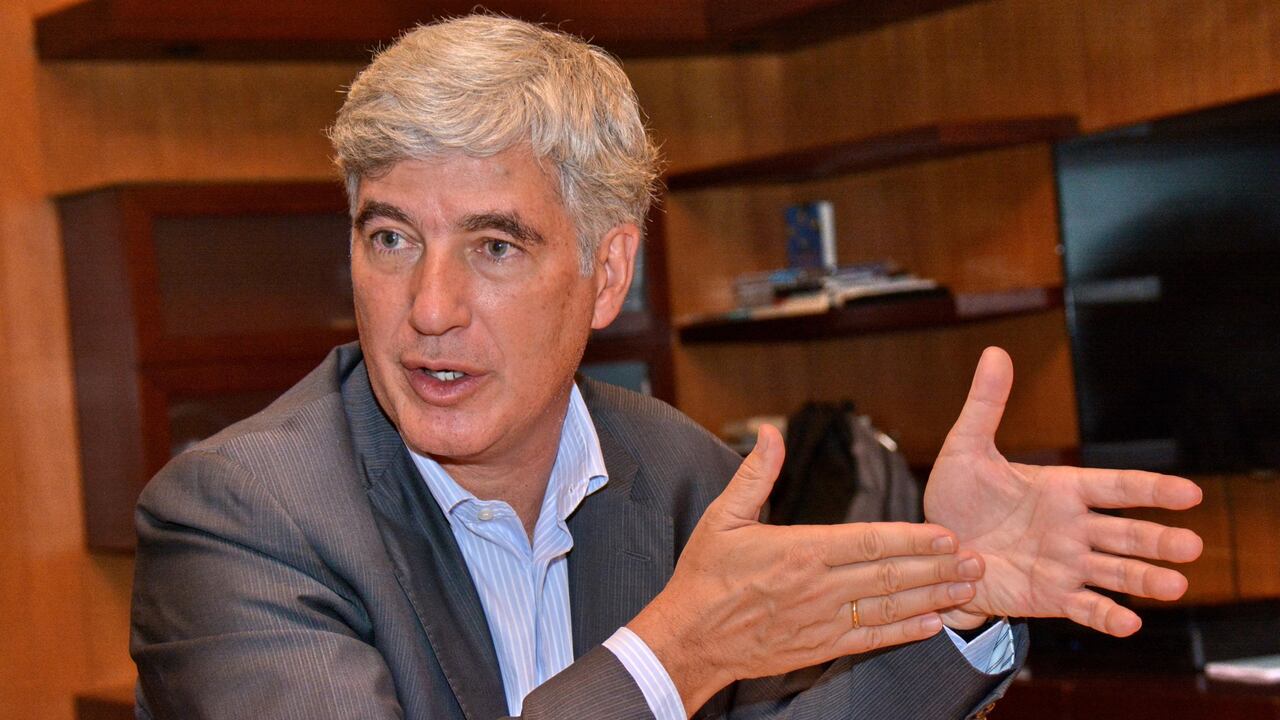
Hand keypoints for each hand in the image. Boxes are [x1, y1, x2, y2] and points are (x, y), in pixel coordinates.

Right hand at [630, 425, 985, 714]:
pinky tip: (933, 624)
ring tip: (968, 589)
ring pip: (889, 609)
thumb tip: (770, 432)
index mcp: (801, 551)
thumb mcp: (724, 517)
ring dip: (933, 598)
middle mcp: (819, 588)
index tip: (946, 534)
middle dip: (938, 568)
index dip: (912, 538)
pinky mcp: (819, 647)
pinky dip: (904, 633)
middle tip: (977, 561)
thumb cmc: (704, 576)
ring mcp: (822, 621)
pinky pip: (871, 639)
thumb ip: (755, 475)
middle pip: (890, 576)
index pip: (869, 543)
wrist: (689, 638)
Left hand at [923, 347, 1204, 635]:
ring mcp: (1066, 564)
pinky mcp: (1050, 596)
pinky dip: (1107, 617)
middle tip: (1191, 546)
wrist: (936, 552)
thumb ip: (986, 406)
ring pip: (1115, 571)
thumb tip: (995, 353)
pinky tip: (1129, 623)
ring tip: (1176, 585)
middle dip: (1158, 539)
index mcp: (1062, 489)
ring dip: (1145, 579)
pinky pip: (1085, 608)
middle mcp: (1073, 528)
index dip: (1151, 489)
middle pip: (1126, 532)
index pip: (1116, 487)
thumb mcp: (965, 448)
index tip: (1188, 492)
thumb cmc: (956, 497)